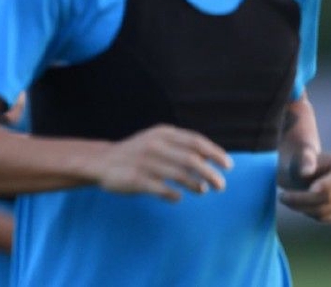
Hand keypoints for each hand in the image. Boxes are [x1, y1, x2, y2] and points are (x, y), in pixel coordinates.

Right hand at [95, 124, 232, 201]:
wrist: (102, 161)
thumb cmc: (137, 152)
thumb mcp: (156, 140)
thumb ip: (180, 146)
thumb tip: (212, 159)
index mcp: (162, 133)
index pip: (195, 141)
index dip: (215, 153)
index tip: (228, 165)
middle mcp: (154, 146)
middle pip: (191, 159)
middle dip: (211, 173)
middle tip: (221, 185)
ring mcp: (145, 163)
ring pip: (180, 175)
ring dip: (196, 185)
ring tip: (202, 190)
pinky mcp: (137, 180)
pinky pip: (163, 190)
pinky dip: (174, 195)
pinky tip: (177, 197)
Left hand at [279, 149, 330, 222]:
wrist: (301, 172)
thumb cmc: (300, 161)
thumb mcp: (299, 155)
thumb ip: (304, 159)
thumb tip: (306, 172)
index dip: (326, 185)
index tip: (310, 189)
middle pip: (329, 197)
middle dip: (302, 199)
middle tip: (282, 197)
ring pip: (325, 211)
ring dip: (301, 208)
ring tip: (285, 199)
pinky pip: (326, 219)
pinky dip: (309, 214)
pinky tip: (299, 205)